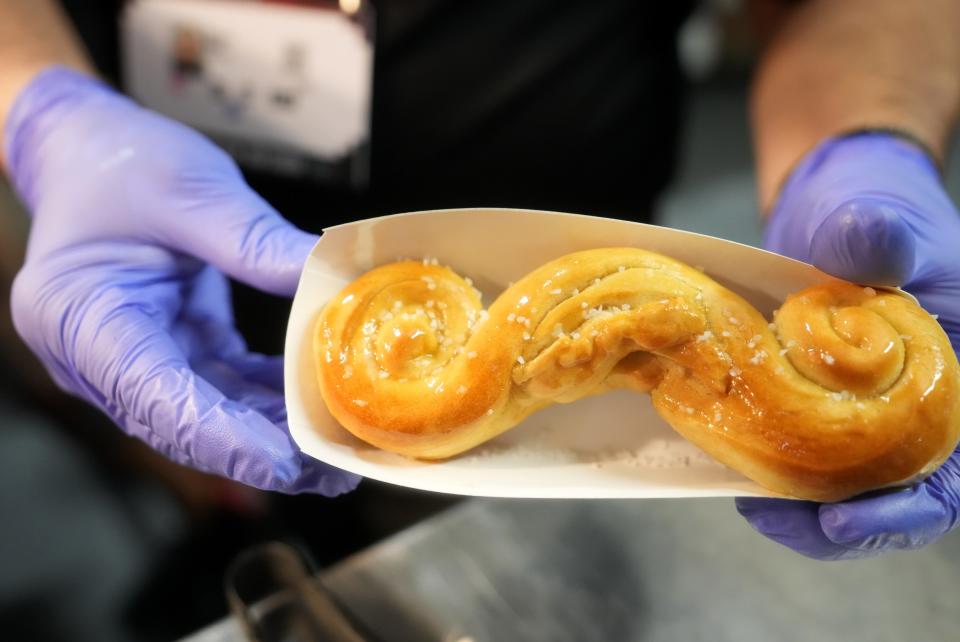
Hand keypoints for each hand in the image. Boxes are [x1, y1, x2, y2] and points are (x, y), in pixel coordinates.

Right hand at [4, 66, 357, 494]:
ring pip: (207, 414)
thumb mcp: (190, 189)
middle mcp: (96, 355)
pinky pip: (219, 386)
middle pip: (184, 423)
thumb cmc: (120, 163)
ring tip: (339, 447)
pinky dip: (265, 396)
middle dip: (262, 451)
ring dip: (272, 432)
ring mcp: (129, 358)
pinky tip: (316, 399)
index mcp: (82, 316)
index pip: (157, 397)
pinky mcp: (163, 350)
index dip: (225, 438)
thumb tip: (335, 283)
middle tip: (337, 468)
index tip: (290, 462)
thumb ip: (256, 242)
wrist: (85, 151)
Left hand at [738, 132, 959, 558]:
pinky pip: (795, 451)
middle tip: (770, 515)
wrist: (833, 206)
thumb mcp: (882, 213)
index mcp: (955, 382)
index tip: (844, 519)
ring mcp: (865, 412)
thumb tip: (869, 242)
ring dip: (793, 505)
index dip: (906, 511)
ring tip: (744, 497)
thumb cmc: (876, 208)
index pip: (949, 475)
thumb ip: (882, 232)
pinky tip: (728, 459)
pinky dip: (767, 465)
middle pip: (890, 499)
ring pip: (839, 487)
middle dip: (830, 524)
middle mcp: (918, 411)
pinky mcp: (816, 405)